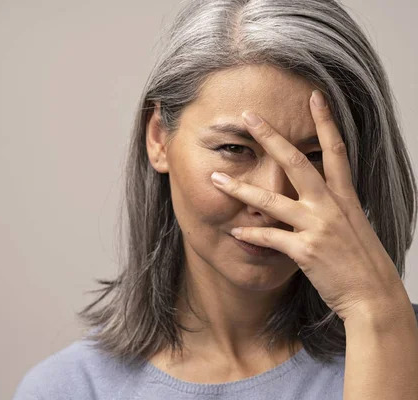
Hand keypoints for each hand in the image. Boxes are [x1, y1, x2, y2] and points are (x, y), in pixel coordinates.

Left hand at [210, 90, 404, 321]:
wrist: (373, 296)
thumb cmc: (361, 260)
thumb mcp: (352, 224)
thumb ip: (332, 203)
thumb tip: (315, 190)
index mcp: (344, 197)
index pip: (337, 150)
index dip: (326, 122)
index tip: (315, 96)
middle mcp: (331, 206)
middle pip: (297, 163)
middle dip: (272, 137)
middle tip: (250, 116)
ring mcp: (319, 227)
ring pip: (273, 202)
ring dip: (242, 189)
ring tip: (216, 180)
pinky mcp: (307, 251)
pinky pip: (271, 238)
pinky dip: (251, 234)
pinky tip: (235, 231)